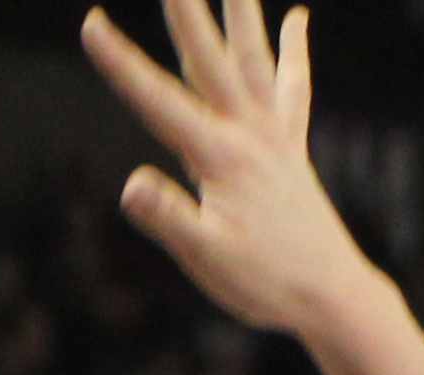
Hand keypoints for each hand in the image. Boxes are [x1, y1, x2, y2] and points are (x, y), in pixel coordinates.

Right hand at [85, 1, 382, 344]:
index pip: (158, 103)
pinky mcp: (290, 147)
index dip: (121, 63)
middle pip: (210, 57)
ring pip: (254, 56)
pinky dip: (293, 51)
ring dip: (242, 11)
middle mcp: (249, 134)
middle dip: (187, 11)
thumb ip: (170, 219)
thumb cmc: (267, 284)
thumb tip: (132, 184)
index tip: (90, 22)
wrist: (333, 296)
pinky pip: (292, 87)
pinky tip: (296, 19)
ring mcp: (273, 136)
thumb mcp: (208, 259)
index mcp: (220, 157)